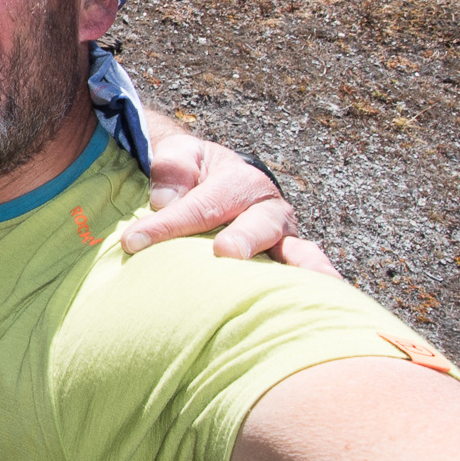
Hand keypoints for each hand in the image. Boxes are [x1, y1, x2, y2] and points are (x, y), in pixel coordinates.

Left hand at [120, 135, 341, 276]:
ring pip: (297, 253)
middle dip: (243, 238)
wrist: (218, 178)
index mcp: (237, 180)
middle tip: (226, 252)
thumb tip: (165, 200)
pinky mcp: (287, 263)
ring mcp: (283, 239)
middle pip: (257, 225)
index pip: (200, 205)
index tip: (133, 241)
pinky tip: (326, 305)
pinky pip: (304, 275)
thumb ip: (171, 169)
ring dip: (299, 270)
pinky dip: (315, 288)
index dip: (167, 224)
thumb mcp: (177, 156)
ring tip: (304, 290)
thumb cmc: (191, 172)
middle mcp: (267, 209)